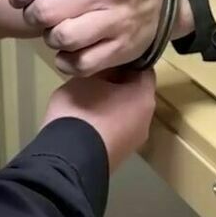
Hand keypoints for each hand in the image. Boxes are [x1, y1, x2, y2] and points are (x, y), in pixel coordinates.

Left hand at [1, 0, 167, 75]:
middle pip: (47, 10)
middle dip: (32, 15)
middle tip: (38, 15)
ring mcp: (117, 21)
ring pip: (61, 38)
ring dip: (49, 37)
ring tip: (57, 30)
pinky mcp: (122, 50)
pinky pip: (78, 64)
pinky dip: (65, 61)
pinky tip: (69, 50)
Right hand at [42, 69, 156, 171]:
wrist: (69, 160)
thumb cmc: (80, 111)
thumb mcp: (86, 78)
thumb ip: (101, 68)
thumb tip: (108, 66)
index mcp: (144, 96)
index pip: (142, 68)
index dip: (124, 59)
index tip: (108, 55)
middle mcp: (146, 119)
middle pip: (134, 93)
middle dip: (117, 83)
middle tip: (95, 76)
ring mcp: (134, 141)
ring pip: (125, 113)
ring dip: (110, 104)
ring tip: (87, 97)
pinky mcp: (119, 155)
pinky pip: (115, 130)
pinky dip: (105, 122)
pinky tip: (85, 119)